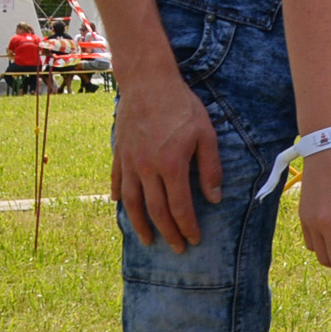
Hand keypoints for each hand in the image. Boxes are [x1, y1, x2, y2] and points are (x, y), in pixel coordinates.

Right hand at [112, 60, 221, 248]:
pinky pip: (116, 181)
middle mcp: (146, 169)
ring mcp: (129, 162)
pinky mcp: (118, 153)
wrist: (148, 83)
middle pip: (155, 210)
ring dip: (139, 224)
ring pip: (132, 202)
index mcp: (171, 166)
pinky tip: (121, 206)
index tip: (194, 240)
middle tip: (175, 249)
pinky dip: (119, 197)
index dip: (186, 226)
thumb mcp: (205, 134)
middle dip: (167, 233)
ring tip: (147, 239)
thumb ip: (210, 167)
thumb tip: (214, 198)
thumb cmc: (182, 106)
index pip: (179, 207)